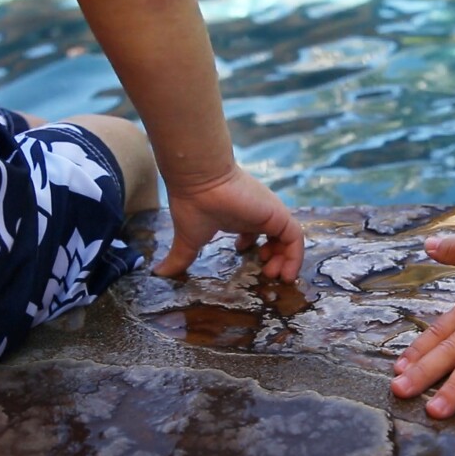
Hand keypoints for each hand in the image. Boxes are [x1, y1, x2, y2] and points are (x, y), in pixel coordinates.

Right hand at [153, 165, 303, 281]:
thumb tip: (159, 273)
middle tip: (265, 273)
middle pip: (277, 236)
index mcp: (240, 216)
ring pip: (289, 238)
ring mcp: (269, 212)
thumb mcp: (188, 239)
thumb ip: (179, 257)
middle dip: (275, 257)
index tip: (242, 256)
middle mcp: (257, 213)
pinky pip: (295, 237)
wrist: (198, 181)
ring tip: (273, 274)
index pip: (257, 231)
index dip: (255, 247)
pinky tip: (284, 272)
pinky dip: (295, 256)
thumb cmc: (193, 205)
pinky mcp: (278, 213)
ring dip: (286, 259)